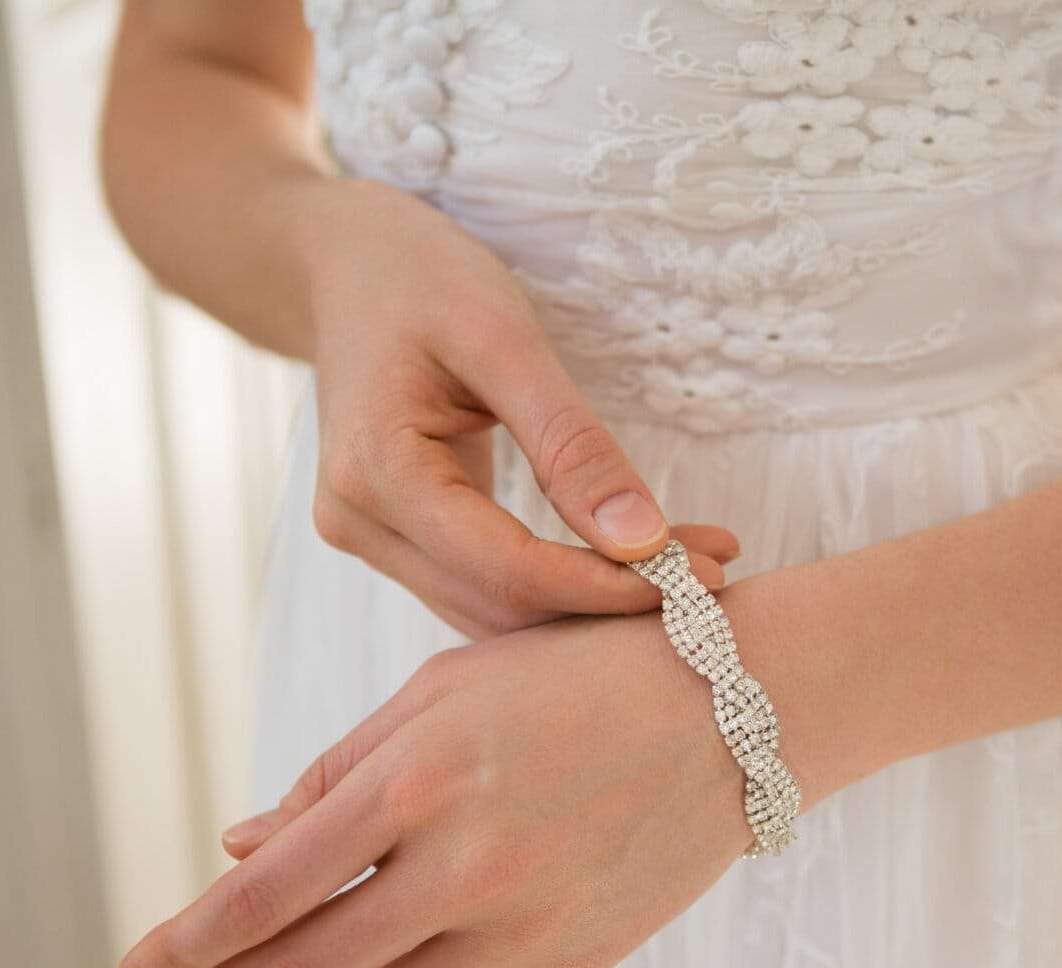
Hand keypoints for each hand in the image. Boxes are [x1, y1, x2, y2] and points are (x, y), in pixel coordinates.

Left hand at [111, 602, 760, 967]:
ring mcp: (523, 928)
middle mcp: (467, 865)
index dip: (185, 943)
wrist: (735, 711)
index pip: (267, 891)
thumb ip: (339, 771)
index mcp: (420, 778)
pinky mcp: (569, 966)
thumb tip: (242, 844)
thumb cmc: (579, 675)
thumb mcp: (446, 687)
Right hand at [299, 177, 738, 639]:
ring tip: (692, 566)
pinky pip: (485, 585)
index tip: (702, 577)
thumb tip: (642, 541)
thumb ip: (571, 443)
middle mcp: (359, 524)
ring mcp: (371, 538)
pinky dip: (561, 584)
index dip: (608, 587)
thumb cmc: (420, 277)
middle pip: (503, 605)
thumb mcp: (503, 338)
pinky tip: (631, 559)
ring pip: (495, 611)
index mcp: (376, 472)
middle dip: (612, 601)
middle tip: (717, 573)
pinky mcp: (397, 539)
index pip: (509, 570)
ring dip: (593, 602)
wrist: (344, 262)